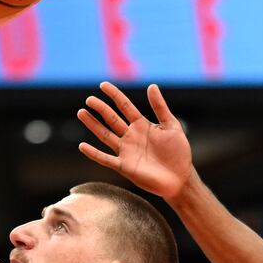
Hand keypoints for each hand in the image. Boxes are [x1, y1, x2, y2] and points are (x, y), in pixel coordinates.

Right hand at [77, 82, 194, 199]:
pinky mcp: (124, 166)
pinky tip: (82, 146)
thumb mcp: (171, 125)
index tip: (103, 85)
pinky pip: (105, 159)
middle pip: (112, 119)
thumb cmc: (178, 152)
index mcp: (142, 125)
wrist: (180, 177)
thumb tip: (151, 85)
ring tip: (81, 113)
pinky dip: (94, 153)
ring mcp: (126, 151)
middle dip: (100, 108)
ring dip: (93, 125)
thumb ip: (160, 107)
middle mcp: (131, 136)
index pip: (124, 106)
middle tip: (89, 99)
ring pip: (105, 135)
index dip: (114, 95)